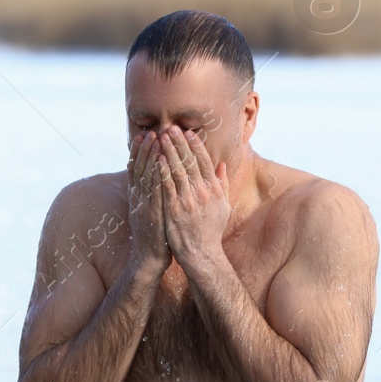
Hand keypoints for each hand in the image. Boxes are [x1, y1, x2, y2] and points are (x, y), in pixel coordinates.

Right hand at [126, 131, 169, 271]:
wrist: (149, 259)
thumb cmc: (154, 235)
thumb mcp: (149, 211)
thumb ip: (150, 195)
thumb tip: (155, 179)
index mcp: (138, 197)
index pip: (136, 170)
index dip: (138, 152)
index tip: (143, 136)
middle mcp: (138, 198)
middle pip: (139, 169)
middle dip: (144, 149)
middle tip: (150, 132)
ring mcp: (144, 205)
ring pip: (146, 176)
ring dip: (150, 157)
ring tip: (155, 140)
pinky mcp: (152, 213)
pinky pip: (155, 191)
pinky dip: (158, 175)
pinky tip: (162, 163)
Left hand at [157, 126, 230, 270]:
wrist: (201, 254)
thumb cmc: (211, 230)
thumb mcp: (223, 207)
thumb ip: (222, 185)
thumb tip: (221, 165)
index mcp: (214, 191)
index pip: (205, 162)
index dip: (196, 146)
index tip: (189, 132)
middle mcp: (202, 193)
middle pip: (190, 163)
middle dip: (180, 143)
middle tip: (171, 127)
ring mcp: (188, 201)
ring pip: (177, 171)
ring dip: (169, 152)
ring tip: (162, 137)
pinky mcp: (174, 210)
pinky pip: (167, 187)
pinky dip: (162, 172)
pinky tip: (157, 159)